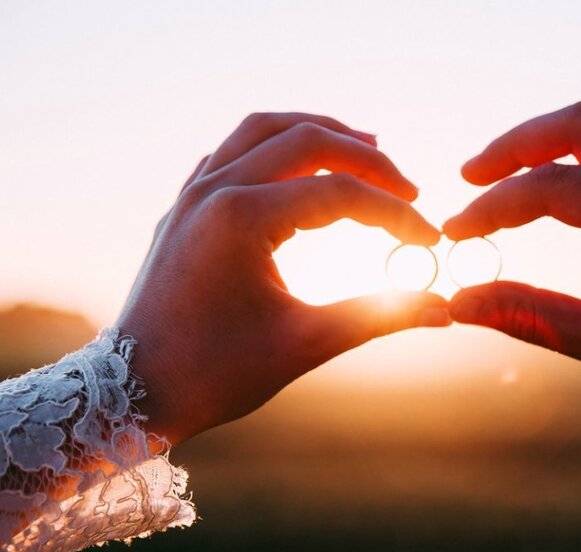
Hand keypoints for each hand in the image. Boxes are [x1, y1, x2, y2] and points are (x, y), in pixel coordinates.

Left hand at [117, 113, 448, 444]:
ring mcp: (194, 192)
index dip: (395, 215)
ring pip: (265, 130)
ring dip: (320, 134)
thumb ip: (379, 317)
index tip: (429, 241)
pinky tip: (303, 166)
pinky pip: (235, 149)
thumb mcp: (305, 344)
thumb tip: (444, 310)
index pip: (341, 195)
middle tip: (408, 190)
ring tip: (368, 148)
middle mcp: (214, 190)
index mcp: (241, 219)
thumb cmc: (215, 374)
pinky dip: (278, 146)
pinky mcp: (185, 204)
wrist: (135, 393)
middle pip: (306, 141)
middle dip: (367, 160)